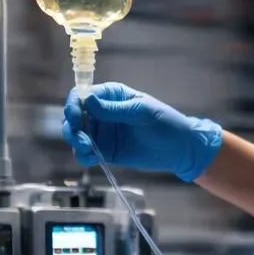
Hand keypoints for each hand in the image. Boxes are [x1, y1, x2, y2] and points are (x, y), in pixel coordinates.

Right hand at [62, 83, 222, 182]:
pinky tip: (91, 159)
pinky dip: (83, 156)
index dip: (73, 105)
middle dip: (73, 127)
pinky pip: (86, 152)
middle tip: (83, 141)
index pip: (81, 95)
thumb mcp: (141, 112)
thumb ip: (115, 109)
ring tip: (88, 151)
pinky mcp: (105, 150)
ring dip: (76, 142)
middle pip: (74, 116)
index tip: (76, 118)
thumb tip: (88, 100)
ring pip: (77, 134)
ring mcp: (102, 132)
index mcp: (111, 95)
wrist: (180, 149)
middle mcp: (102, 112)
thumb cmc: (166, 123)